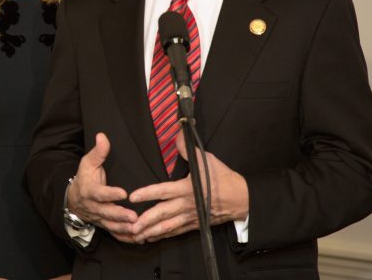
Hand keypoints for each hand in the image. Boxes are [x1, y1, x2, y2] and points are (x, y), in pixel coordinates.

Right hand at [68, 133, 138, 242]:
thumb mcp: (88, 162)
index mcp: (89, 191)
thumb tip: (103, 136)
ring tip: (138, 229)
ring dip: (124, 228)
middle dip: (120, 215)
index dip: (110, 193)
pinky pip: (114, 233)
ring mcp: (99, 218)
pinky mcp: (104, 225)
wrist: (74, 199)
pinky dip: (125, 238)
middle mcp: (93, 207)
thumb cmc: (85, 178)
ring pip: (111, 226)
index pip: (100, 193)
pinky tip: (138, 239)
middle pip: (106, 212)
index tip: (124, 193)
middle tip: (134, 217)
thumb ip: (98, 151)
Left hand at [127, 133, 248, 242]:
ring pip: (167, 227)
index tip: (132, 197)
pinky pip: (176, 232)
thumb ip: (188, 149)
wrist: (241, 199)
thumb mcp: (207, 160)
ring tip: (137, 236)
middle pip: (162, 214)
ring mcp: (190, 216)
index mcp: (187, 189)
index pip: (163, 191)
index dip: (147, 193)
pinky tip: (152, 237)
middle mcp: (186, 205)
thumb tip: (178, 135)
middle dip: (146, 220)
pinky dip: (163, 236)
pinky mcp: (194, 224)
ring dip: (151, 231)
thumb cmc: (222, 179)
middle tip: (130, 225)